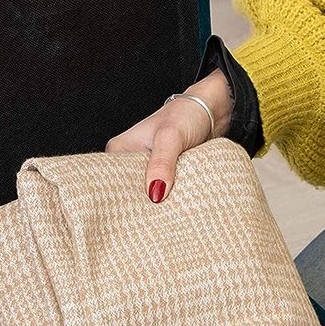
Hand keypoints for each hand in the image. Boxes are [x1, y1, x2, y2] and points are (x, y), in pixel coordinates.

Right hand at [105, 69, 232, 201]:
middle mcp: (130, 159)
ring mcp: (149, 167)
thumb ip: (162, 164)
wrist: (213, 110)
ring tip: (168, 213)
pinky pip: (165, 192)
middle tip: (157, 216)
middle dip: (144, 203)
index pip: (111, 181)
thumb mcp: (171, 137)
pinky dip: (172, 198)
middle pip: (130, 191)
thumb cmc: (188, 113)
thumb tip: (155, 193)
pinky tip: (177, 205)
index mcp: (120, 150)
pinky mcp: (166, 173)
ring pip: (149, 192)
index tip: (137, 212)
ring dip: (161, 202)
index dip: (123, 199)